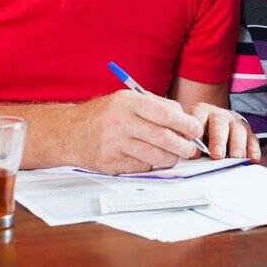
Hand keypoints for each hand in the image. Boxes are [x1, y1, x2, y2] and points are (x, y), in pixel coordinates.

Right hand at [70, 90, 204, 174]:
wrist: (70, 132)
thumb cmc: (106, 114)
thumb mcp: (128, 100)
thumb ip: (157, 106)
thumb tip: (185, 118)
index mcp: (127, 102)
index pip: (165, 114)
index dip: (185, 124)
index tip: (197, 129)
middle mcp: (120, 122)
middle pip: (163, 137)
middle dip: (184, 146)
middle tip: (192, 149)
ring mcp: (114, 144)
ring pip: (155, 156)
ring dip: (171, 158)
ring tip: (176, 155)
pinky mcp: (110, 163)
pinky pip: (141, 167)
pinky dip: (151, 164)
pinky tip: (150, 157)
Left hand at [189, 103, 260, 161]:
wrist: (215, 128)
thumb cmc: (198, 135)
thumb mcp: (190, 133)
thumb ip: (188, 142)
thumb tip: (187, 154)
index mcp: (201, 112)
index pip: (198, 119)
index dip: (196, 135)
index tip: (195, 151)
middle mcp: (219, 115)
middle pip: (219, 125)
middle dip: (218, 140)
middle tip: (217, 154)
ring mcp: (234, 122)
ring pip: (238, 130)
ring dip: (237, 144)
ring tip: (236, 156)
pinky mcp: (248, 132)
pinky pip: (252, 139)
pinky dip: (253, 149)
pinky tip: (253, 158)